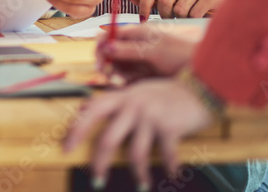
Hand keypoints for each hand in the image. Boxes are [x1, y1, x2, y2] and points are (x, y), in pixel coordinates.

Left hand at [65, 78, 213, 189]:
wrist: (201, 86)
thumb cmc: (166, 92)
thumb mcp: (136, 90)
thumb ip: (115, 101)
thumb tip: (84, 108)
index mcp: (121, 96)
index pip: (91, 112)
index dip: (76, 130)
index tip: (66, 148)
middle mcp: (133, 106)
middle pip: (108, 138)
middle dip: (100, 163)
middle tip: (96, 180)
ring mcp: (151, 116)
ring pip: (135, 153)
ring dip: (138, 173)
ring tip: (141, 185)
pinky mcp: (170, 127)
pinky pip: (165, 154)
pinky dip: (169, 167)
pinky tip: (171, 174)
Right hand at [96, 24, 200, 81]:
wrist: (204, 70)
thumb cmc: (181, 55)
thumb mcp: (153, 52)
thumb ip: (129, 50)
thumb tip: (105, 47)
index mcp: (137, 32)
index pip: (109, 35)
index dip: (100, 47)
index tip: (100, 63)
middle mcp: (135, 44)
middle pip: (110, 51)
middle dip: (106, 64)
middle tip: (107, 77)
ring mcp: (139, 58)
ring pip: (117, 66)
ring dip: (114, 74)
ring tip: (119, 83)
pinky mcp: (144, 73)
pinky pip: (127, 77)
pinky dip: (123, 81)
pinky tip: (126, 86)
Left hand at [138, 0, 224, 20]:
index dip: (143, 5)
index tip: (142, 19)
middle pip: (164, 1)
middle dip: (165, 15)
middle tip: (170, 18)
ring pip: (179, 10)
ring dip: (181, 18)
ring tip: (187, 14)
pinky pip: (193, 14)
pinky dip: (193, 19)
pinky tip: (199, 14)